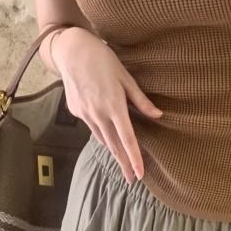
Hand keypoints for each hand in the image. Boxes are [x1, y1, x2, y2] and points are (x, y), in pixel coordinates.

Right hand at [53, 28, 162, 182]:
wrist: (71, 50)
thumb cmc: (103, 60)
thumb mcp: (126, 78)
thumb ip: (141, 100)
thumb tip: (158, 115)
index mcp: (114, 106)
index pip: (127, 139)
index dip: (134, 159)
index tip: (139, 175)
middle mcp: (98, 114)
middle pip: (113, 146)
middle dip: (123, 164)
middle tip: (132, 180)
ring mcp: (85, 114)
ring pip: (102, 139)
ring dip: (113, 152)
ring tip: (122, 164)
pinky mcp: (76, 111)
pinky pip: (92, 128)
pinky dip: (102, 135)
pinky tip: (107, 140)